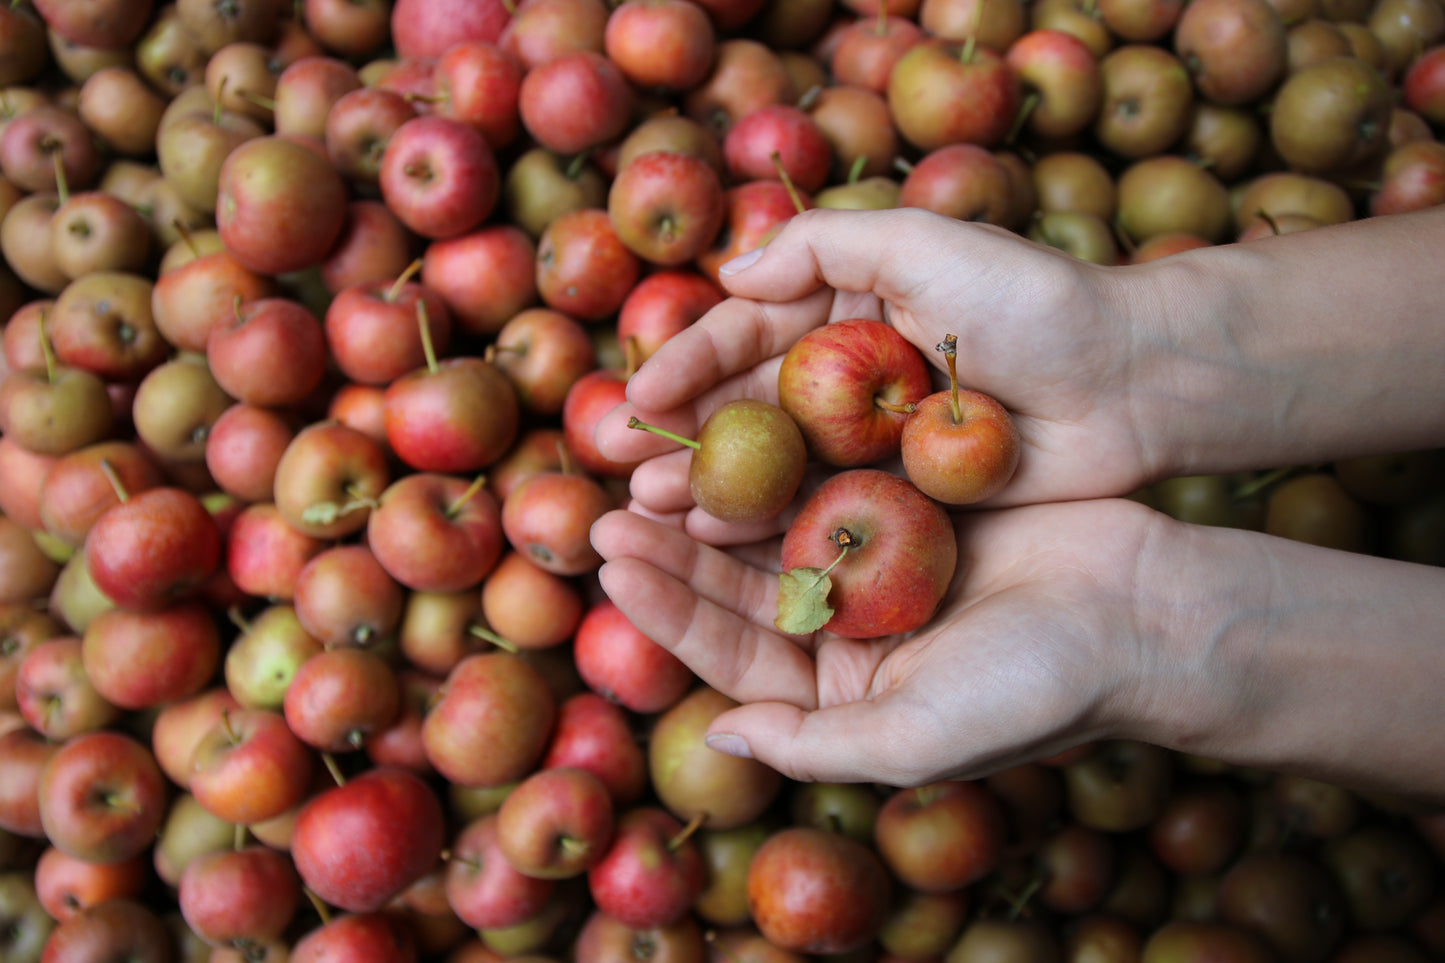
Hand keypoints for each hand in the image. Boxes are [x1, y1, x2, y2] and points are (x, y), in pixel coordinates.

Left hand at [591, 496, 1170, 786]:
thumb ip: (814, 746)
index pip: (736, 656)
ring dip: (716, 504)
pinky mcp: (915, 514)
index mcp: (845, 694)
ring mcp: (882, 571)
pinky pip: (833, 485)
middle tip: (606, 511)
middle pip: (742, 592)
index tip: (612, 566)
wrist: (1149, 613)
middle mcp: (853, 635)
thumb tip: (718, 740)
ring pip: (776, 535)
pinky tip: (737, 432)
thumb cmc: (1039, 686)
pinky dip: (786, 465)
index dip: (671, 613)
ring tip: (651, 467)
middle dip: (674, 553)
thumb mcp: (917, 736)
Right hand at [594, 207, 1157, 542]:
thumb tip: (729, 270)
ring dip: (710, 483)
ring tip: (650, 507)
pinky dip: (768, 521)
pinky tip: (719, 537)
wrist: (1129, 383)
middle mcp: (852, 378)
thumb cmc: (1030, 302)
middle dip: (681, 433)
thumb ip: (824, 244)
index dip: (689, 362)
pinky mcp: (903, 497)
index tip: (638, 393)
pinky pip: (821, 508)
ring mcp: (874, 443)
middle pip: (746, 407)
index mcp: (850, 311)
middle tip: (621, 465)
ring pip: (774, 465)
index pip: (748, 335)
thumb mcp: (924, 243)